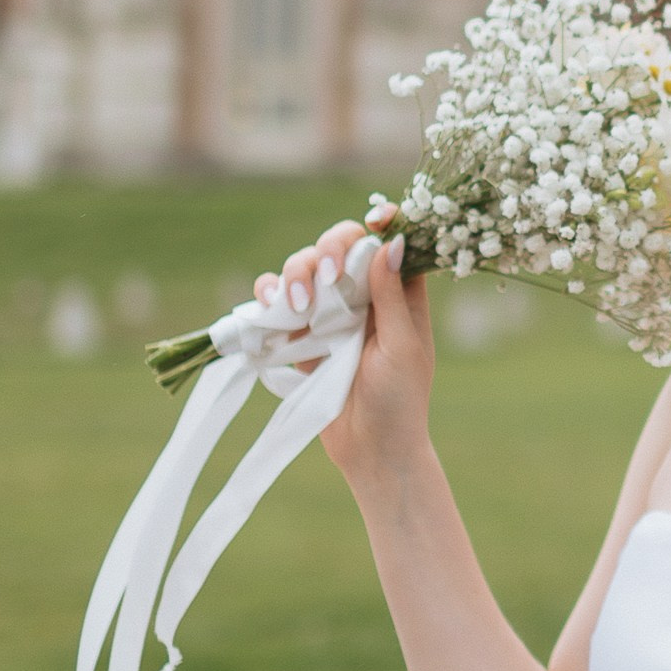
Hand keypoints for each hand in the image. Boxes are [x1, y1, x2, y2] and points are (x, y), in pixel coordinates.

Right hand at [257, 213, 435, 496]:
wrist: (371, 451)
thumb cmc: (399, 401)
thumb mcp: (402, 347)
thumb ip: (392, 296)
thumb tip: (389, 242)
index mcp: (398, 294)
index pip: (390, 242)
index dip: (382, 222)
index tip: (373, 219)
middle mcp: (363, 296)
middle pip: (339, 246)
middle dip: (327, 248)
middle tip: (326, 275)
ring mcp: (329, 314)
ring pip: (303, 268)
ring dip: (294, 273)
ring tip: (296, 305)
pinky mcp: (300, 334)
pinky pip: (277, 302)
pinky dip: (268, 296)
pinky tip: (271, 309)